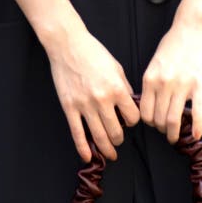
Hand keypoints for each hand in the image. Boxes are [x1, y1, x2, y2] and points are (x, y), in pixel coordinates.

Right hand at [45, 25, 140, 162]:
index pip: (132, 117)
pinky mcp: (69, 108)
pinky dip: (83, 148)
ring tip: (110, 153)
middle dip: (119, 140)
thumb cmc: (93, 53)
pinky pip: (77, 133)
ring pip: (99, 136)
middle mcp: (102, 100)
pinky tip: (88, 158)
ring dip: (106, 148)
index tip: (129, 122)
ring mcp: (84, 106)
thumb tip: (130, 105)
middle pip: (116, 132)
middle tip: (118, 140)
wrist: (68, 44)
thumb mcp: (117, 68)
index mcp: (117, 90)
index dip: (133, 122)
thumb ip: (125, 89)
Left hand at [139, 0, 201, 143]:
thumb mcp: (155, 62)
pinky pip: (198, 113)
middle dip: (162, 129)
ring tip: (176, 137)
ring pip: (174, 120)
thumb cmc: (173, 43)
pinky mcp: (199, 86)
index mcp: (151, 78)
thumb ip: (151, 82)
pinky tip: (197, 135)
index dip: (149, 123)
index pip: (145, 112)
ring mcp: (182, 86)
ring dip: (174, 133)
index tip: (154, 124)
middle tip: (166, 131)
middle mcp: (164, 84)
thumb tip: (150, 103)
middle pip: (159, 119)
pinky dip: (197, 127)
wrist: (193, 28)